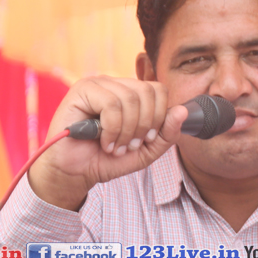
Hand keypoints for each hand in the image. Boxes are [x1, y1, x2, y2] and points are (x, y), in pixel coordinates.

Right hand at [28, 76, 189, 209]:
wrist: (75, 173)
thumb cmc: (105, 159)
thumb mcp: (145, 151)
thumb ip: (166, 133)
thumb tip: (183, 111)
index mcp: (129, 93)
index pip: (158, 89)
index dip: (159, 116)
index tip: (147, 138)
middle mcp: (114, 84)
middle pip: (147, 92)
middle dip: (144, 125)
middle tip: (130, 146)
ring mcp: (97, 84)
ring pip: (130, 98)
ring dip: (126, 131)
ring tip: (115, 147)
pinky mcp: (81, 91)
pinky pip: (111, 105)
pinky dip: (112, 129)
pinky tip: (104, 142)